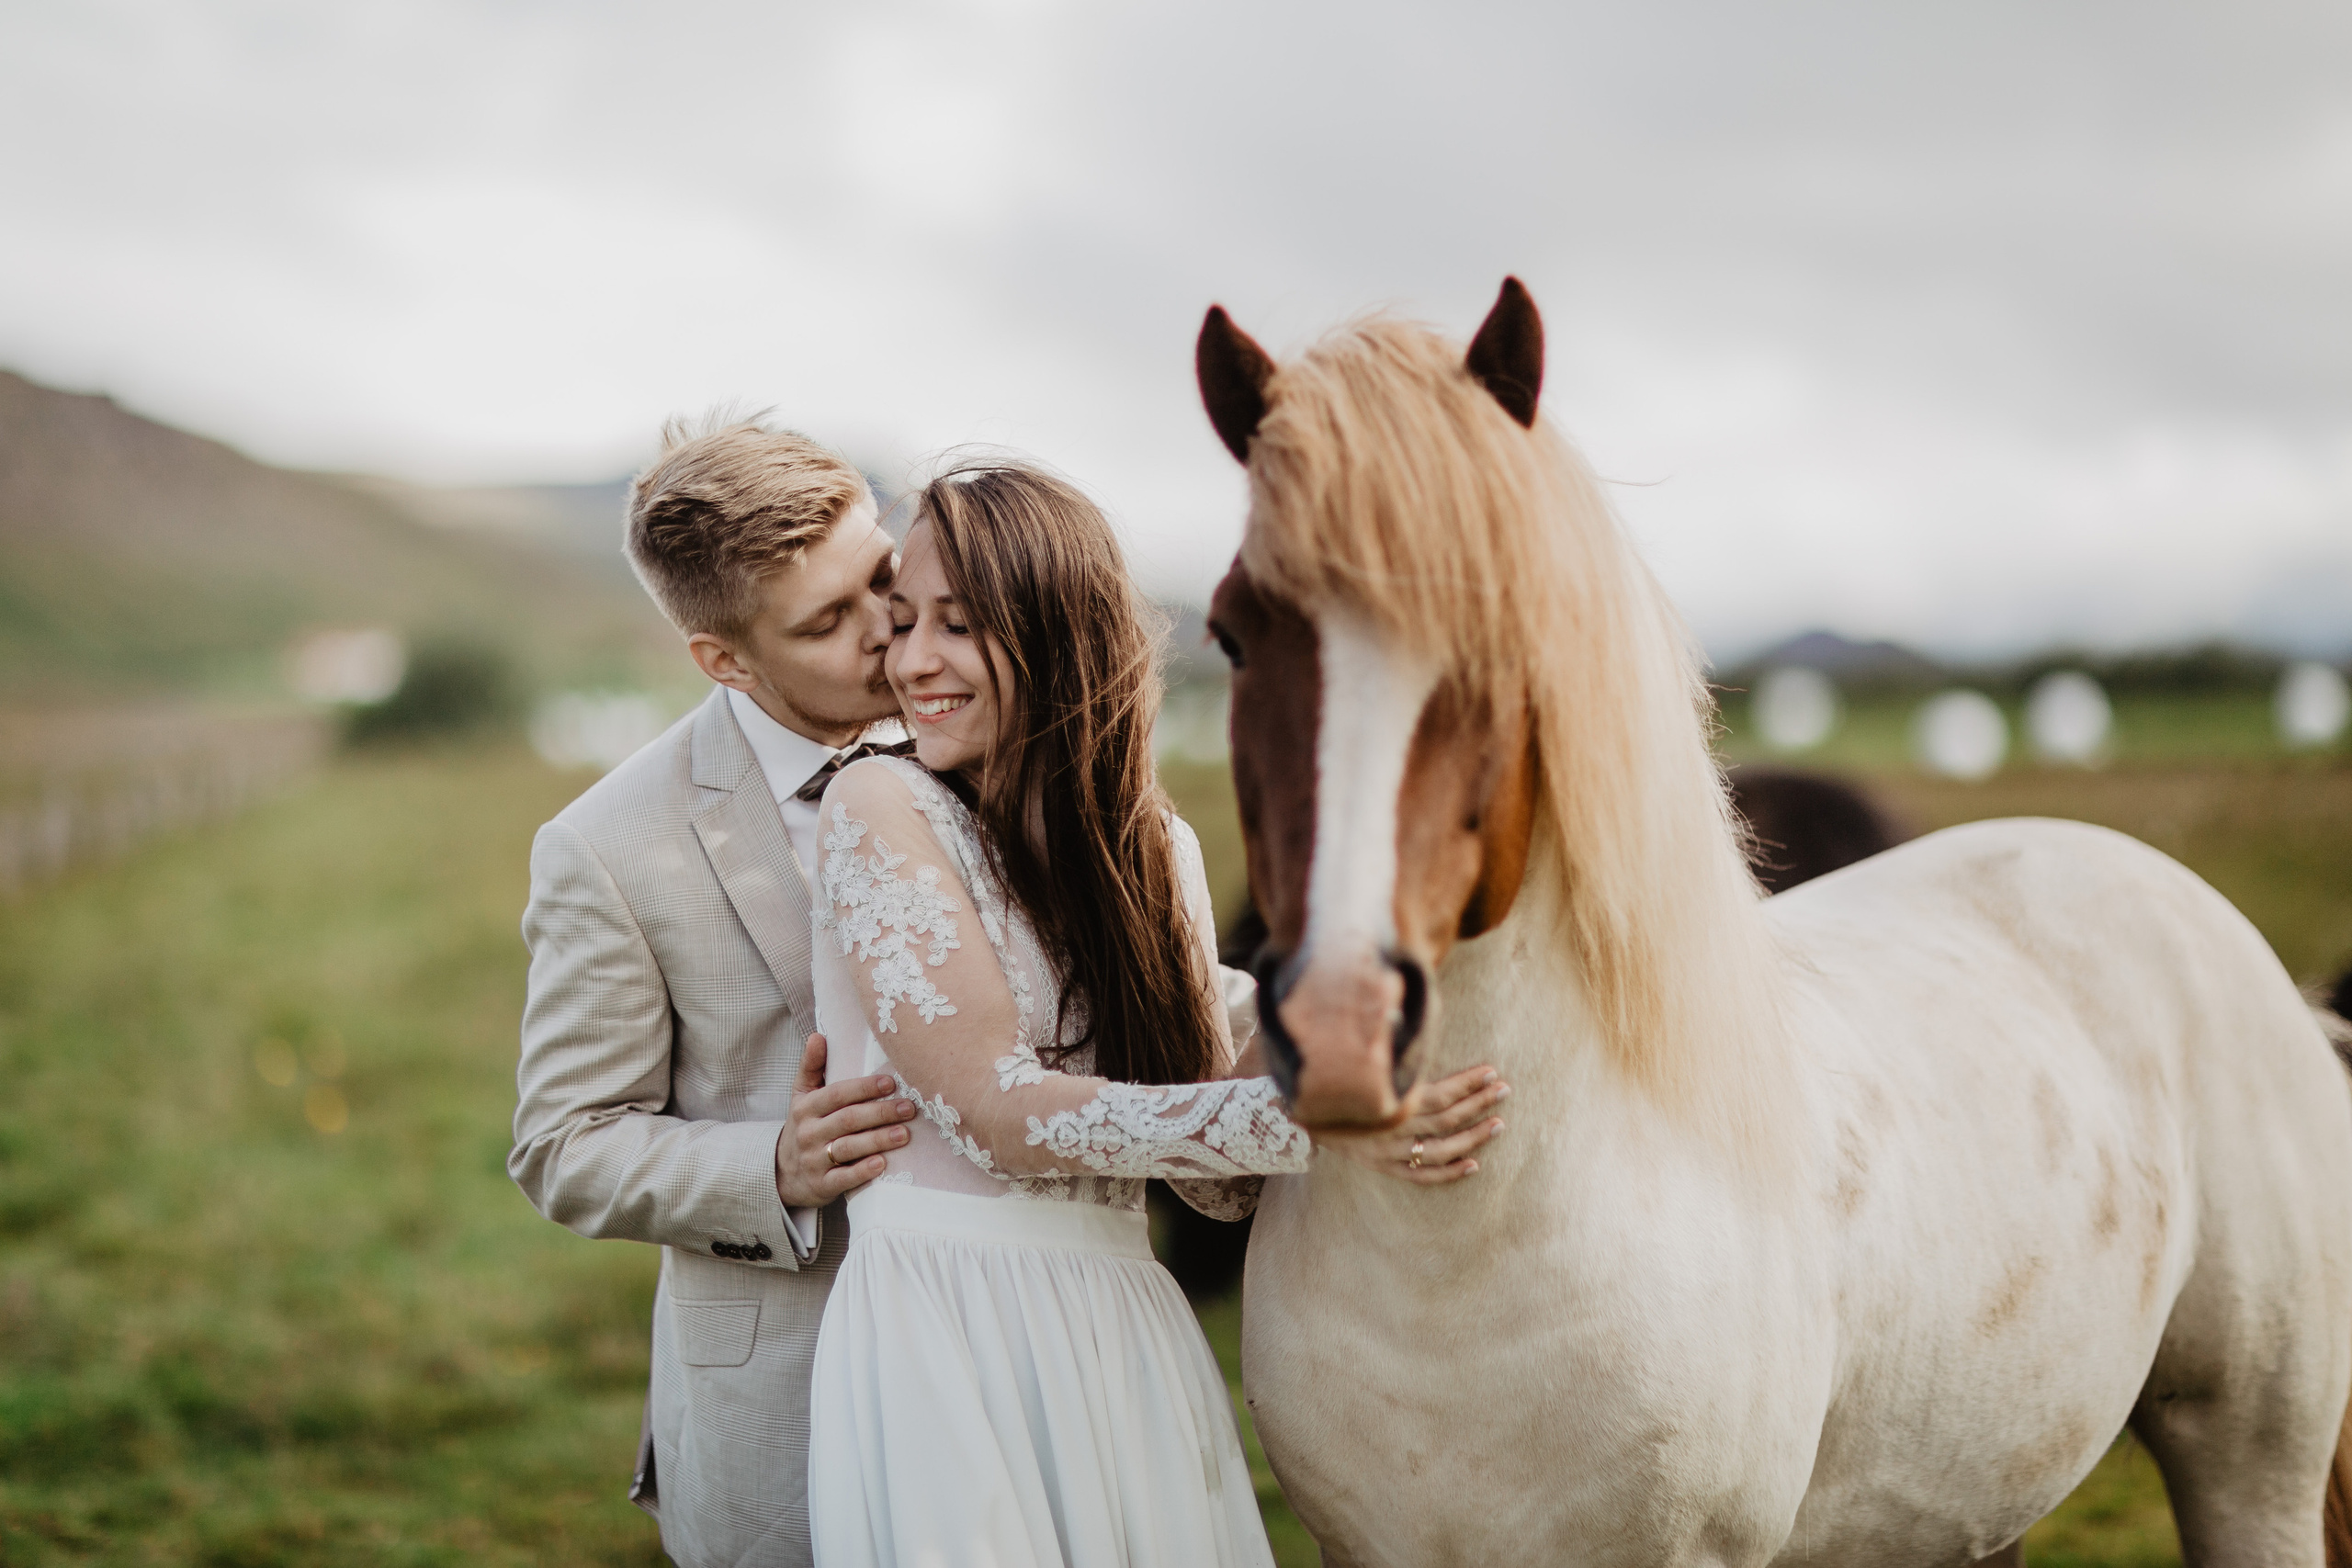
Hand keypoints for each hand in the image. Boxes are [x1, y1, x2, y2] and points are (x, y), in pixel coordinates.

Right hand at [775, 1033, 919, 1207]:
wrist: (782, 1173)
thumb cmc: (804, 1127)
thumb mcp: (801, 1096)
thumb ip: (811, 1066)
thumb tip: (818, 1035)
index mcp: (806, 1108)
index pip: (836, 1094)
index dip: (863, 1088)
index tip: (891, 1082)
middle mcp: (809, 1133)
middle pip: (847, 1120)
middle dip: (879, 1113)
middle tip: (909, 1108)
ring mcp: (814, 1161)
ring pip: (848, 1148)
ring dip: (877, 1140)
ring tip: (904, 1134)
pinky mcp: (821, 1185)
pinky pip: (843, 1178)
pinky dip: (862, 1171)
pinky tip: (882, 1164)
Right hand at [1315, 1063, 1509, 1185]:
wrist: (1301, 1114)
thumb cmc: (1335, 1081)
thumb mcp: (1359, 1060)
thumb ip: (1385, 1044)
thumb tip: (1402, 1010)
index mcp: (1388, 1100)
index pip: (1439, 1094)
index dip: (1468, 1084)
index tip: (1491, 1072)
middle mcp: (1393, 1128)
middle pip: (1446, 1119)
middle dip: (1479, 1104)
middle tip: (1504, 1091)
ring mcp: (1390, 1152)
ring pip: (1440, 1148)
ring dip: (1473, 1136)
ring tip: (1498, 1123)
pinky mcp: (1386, 1167)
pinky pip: (1422, 1175)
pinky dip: (1449, 1172)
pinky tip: (1474, 1164)